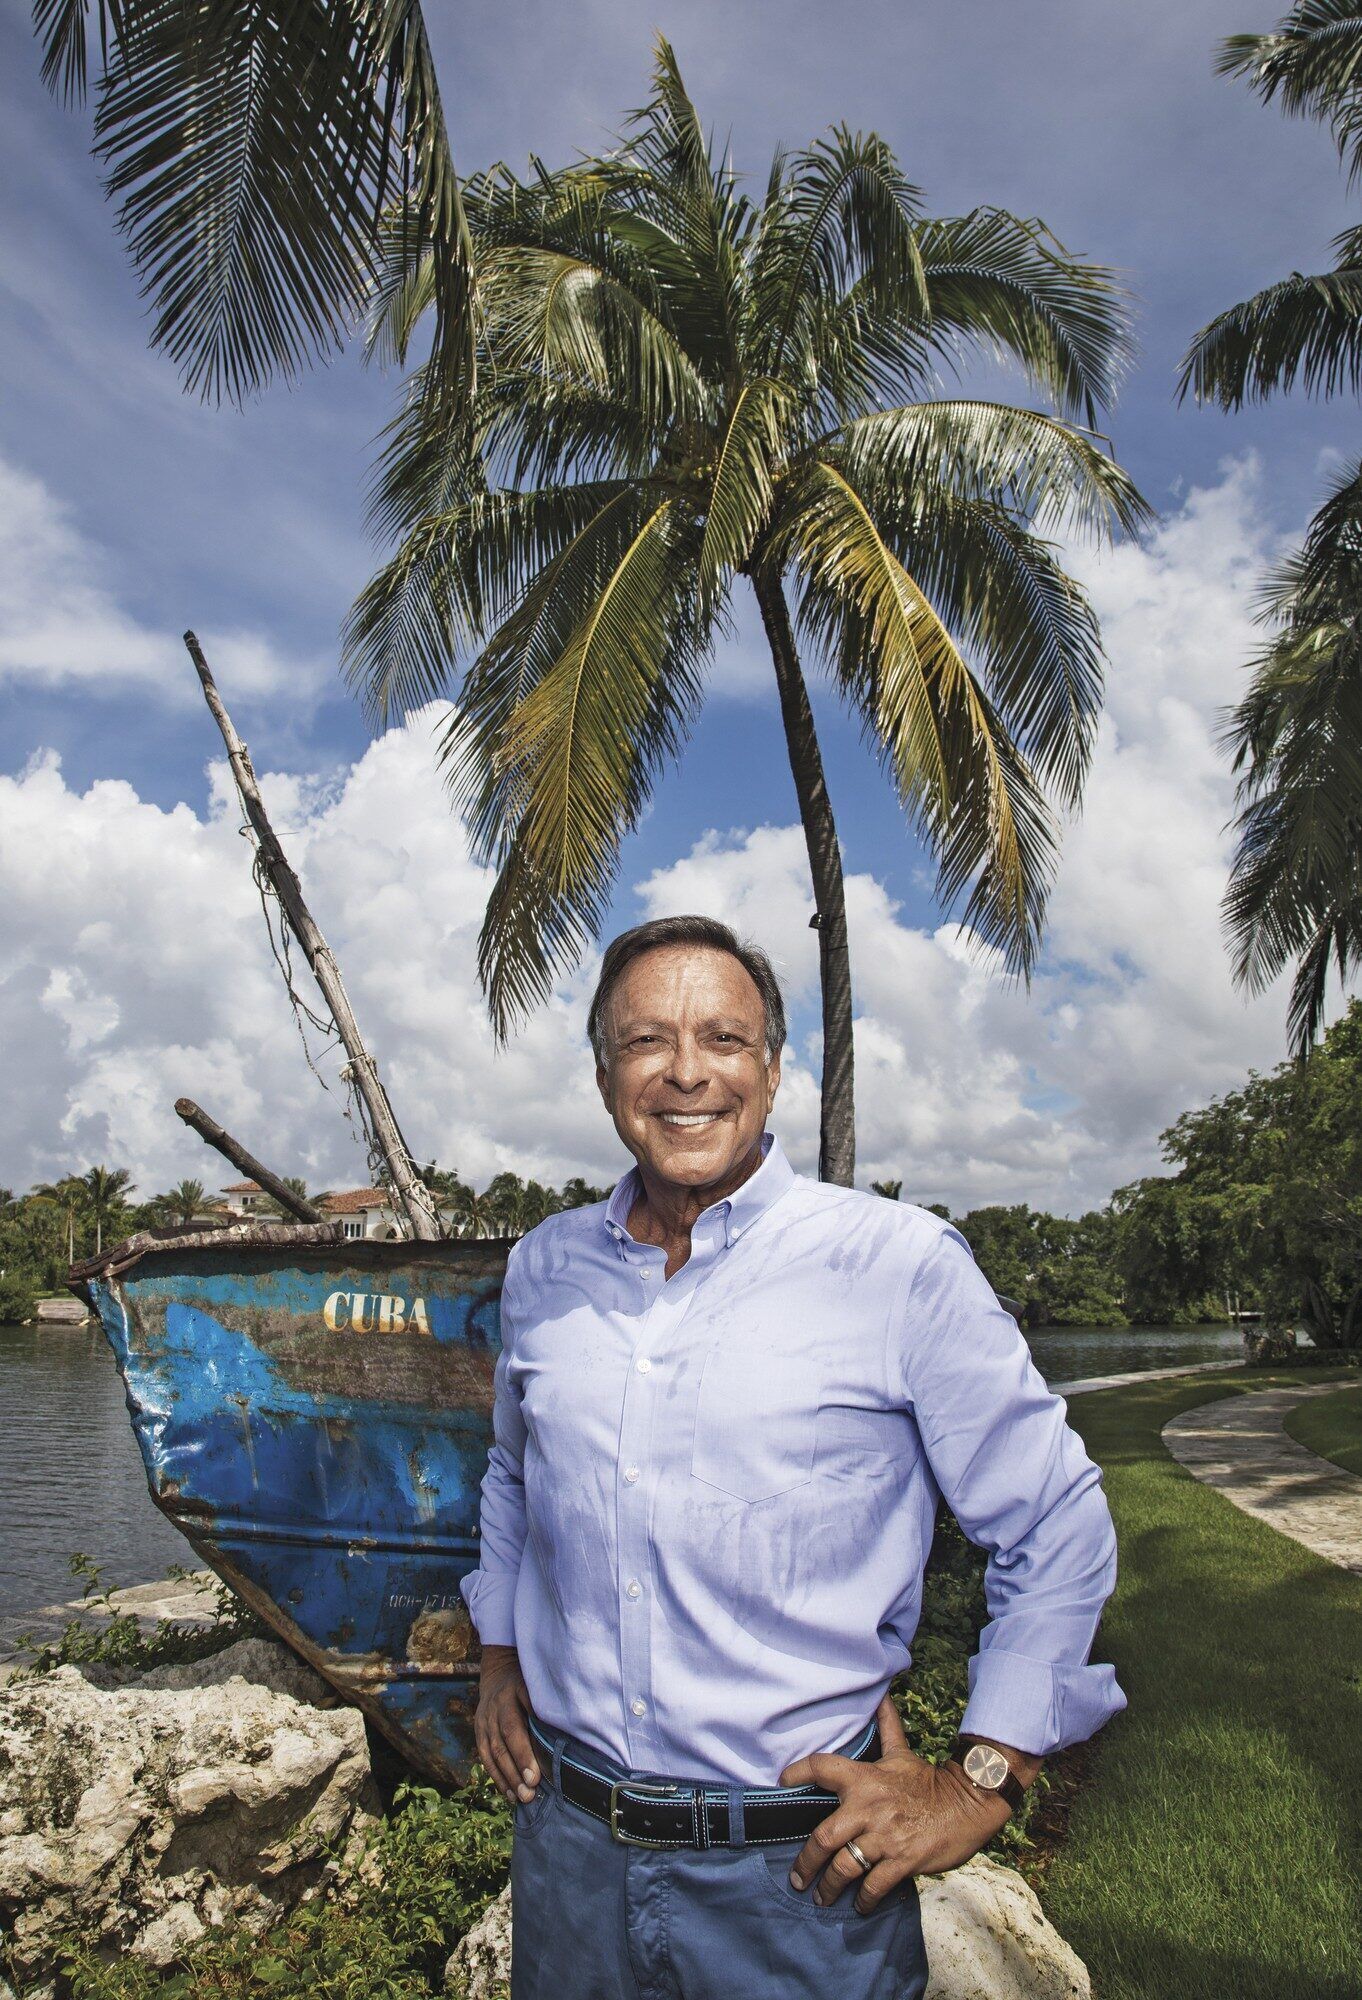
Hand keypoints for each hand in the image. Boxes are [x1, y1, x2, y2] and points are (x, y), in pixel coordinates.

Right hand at [474, 1643, 540, 1804]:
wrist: (499, 1675)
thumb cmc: (527, 1683)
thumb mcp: (536, 1685)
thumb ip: (545, 1705)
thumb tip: (565, 1730)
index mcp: (509, 1696)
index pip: (513, 1729)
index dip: (522, 1754)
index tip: (535, 1777)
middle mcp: (492, 1711)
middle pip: (502, 1745)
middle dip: (516, 1772)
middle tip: (529, 1794)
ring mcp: (483, 1723)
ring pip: (492, 1755)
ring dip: (507, 1779)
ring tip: (522, 1799)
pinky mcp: (479, 1734)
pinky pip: (485, 1758)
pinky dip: (497, 1777)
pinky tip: (509, 1794)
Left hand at [778, 1694, 1019, 1913]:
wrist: (969, 1804)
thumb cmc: (929, 1780)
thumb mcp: (902, 1753)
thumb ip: (887, 1727)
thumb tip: (880, 1695)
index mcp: (865, 1779)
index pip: (821, 1768)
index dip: (797, 1772)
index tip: (781, 1782)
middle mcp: (869, 1807)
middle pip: (823, 1837)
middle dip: (806, 1863)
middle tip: (796, 1879)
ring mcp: (885, 1836)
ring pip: (845, 1867)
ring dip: (829, 1887)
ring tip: (821, 1898)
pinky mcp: (903, 1860)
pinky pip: (874, 1885)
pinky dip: (864, 1900)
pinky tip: (858, 1906)